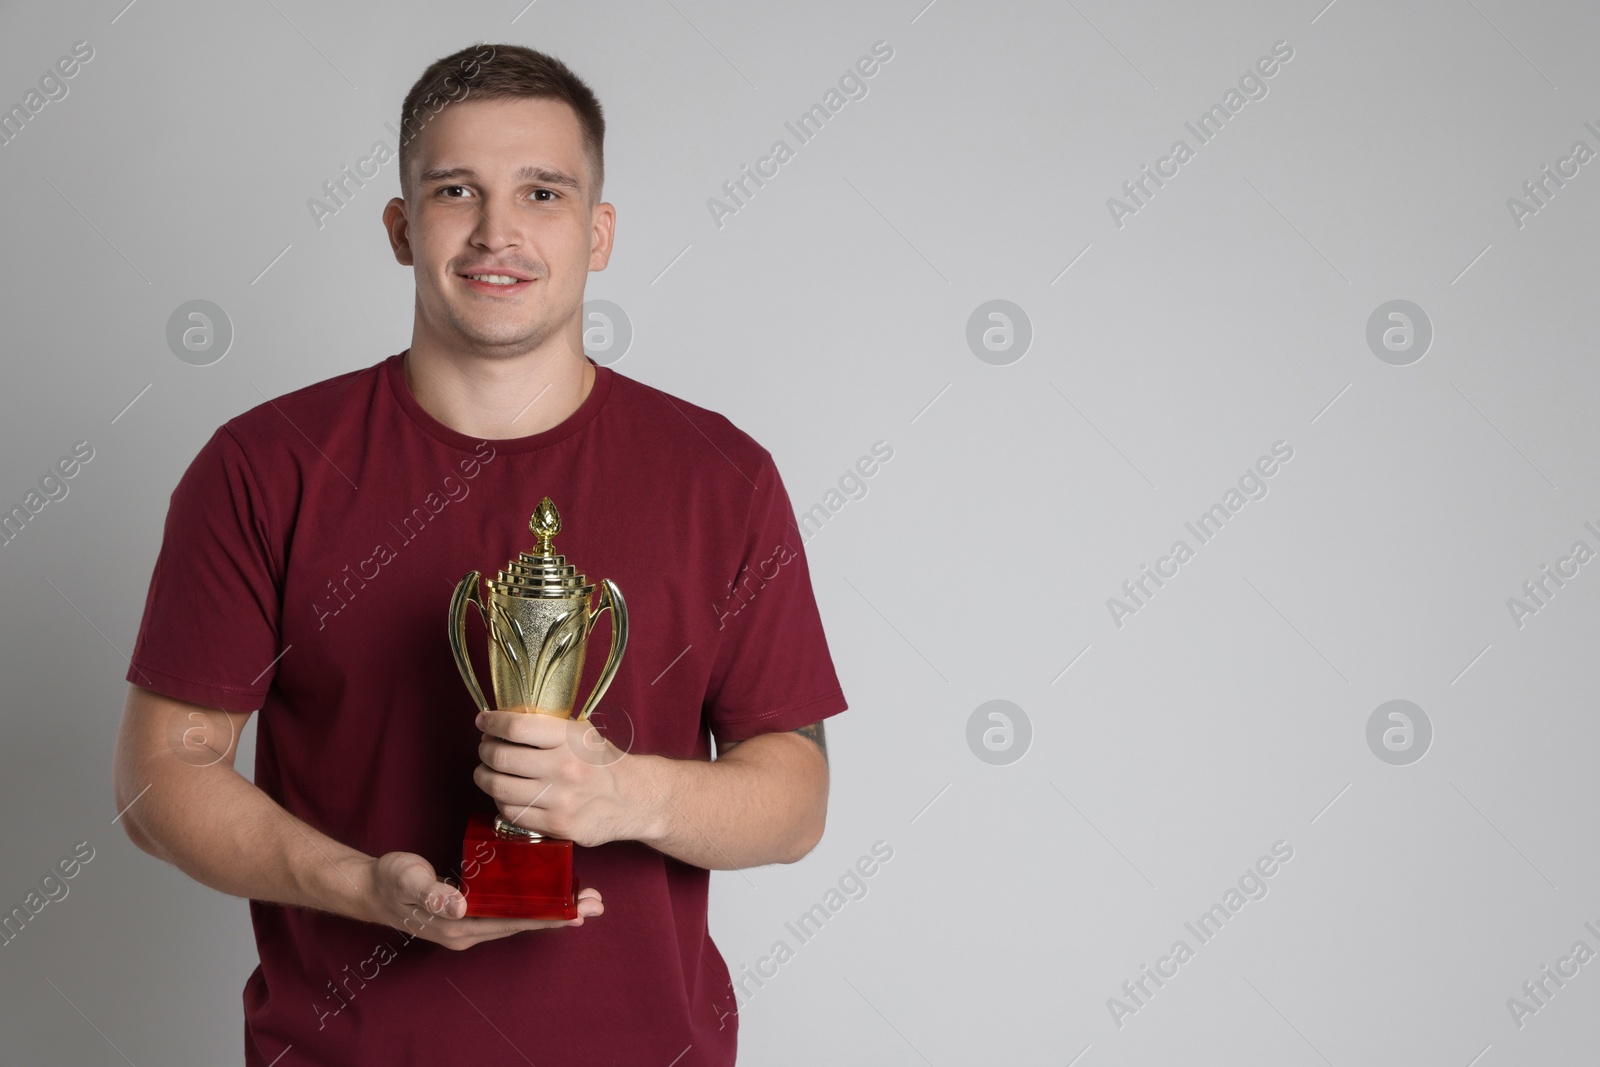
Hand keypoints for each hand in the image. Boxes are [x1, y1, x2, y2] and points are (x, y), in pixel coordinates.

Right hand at [354, 850, 602, 950]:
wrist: (370, 888)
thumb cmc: (390, 880)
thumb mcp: (407, 879)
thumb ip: (431, 891)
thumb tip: (458, 905)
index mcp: (459, 926)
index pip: (512, 923)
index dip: (545, 917)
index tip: (576, 912)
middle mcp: (468, 930)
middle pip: (523, 924)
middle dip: (560, 915)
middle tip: (597, 904)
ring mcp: (469, 924)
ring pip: (518, 919)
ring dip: (551, 911)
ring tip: (584, 901)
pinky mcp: (469, 913)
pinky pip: (507, 912)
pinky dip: (532, 904)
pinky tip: (550, 895)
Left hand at [472, 709, 653, 846]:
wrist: (634, 798)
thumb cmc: (603, 763)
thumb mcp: (582, 733)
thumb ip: (548, 727)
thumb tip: (504, 721)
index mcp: (570, 739)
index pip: (516, 727)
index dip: (491, 722)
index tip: (483, 721)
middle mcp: (564, 768)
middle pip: (500, 757)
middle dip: (485, 750)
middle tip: (486, 747)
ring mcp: (559, 800)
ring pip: (499, 788)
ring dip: (485, 777)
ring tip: (487, 771)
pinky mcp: (556, 825)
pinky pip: (511, 813)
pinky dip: (501, 801)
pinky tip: (507, 793)